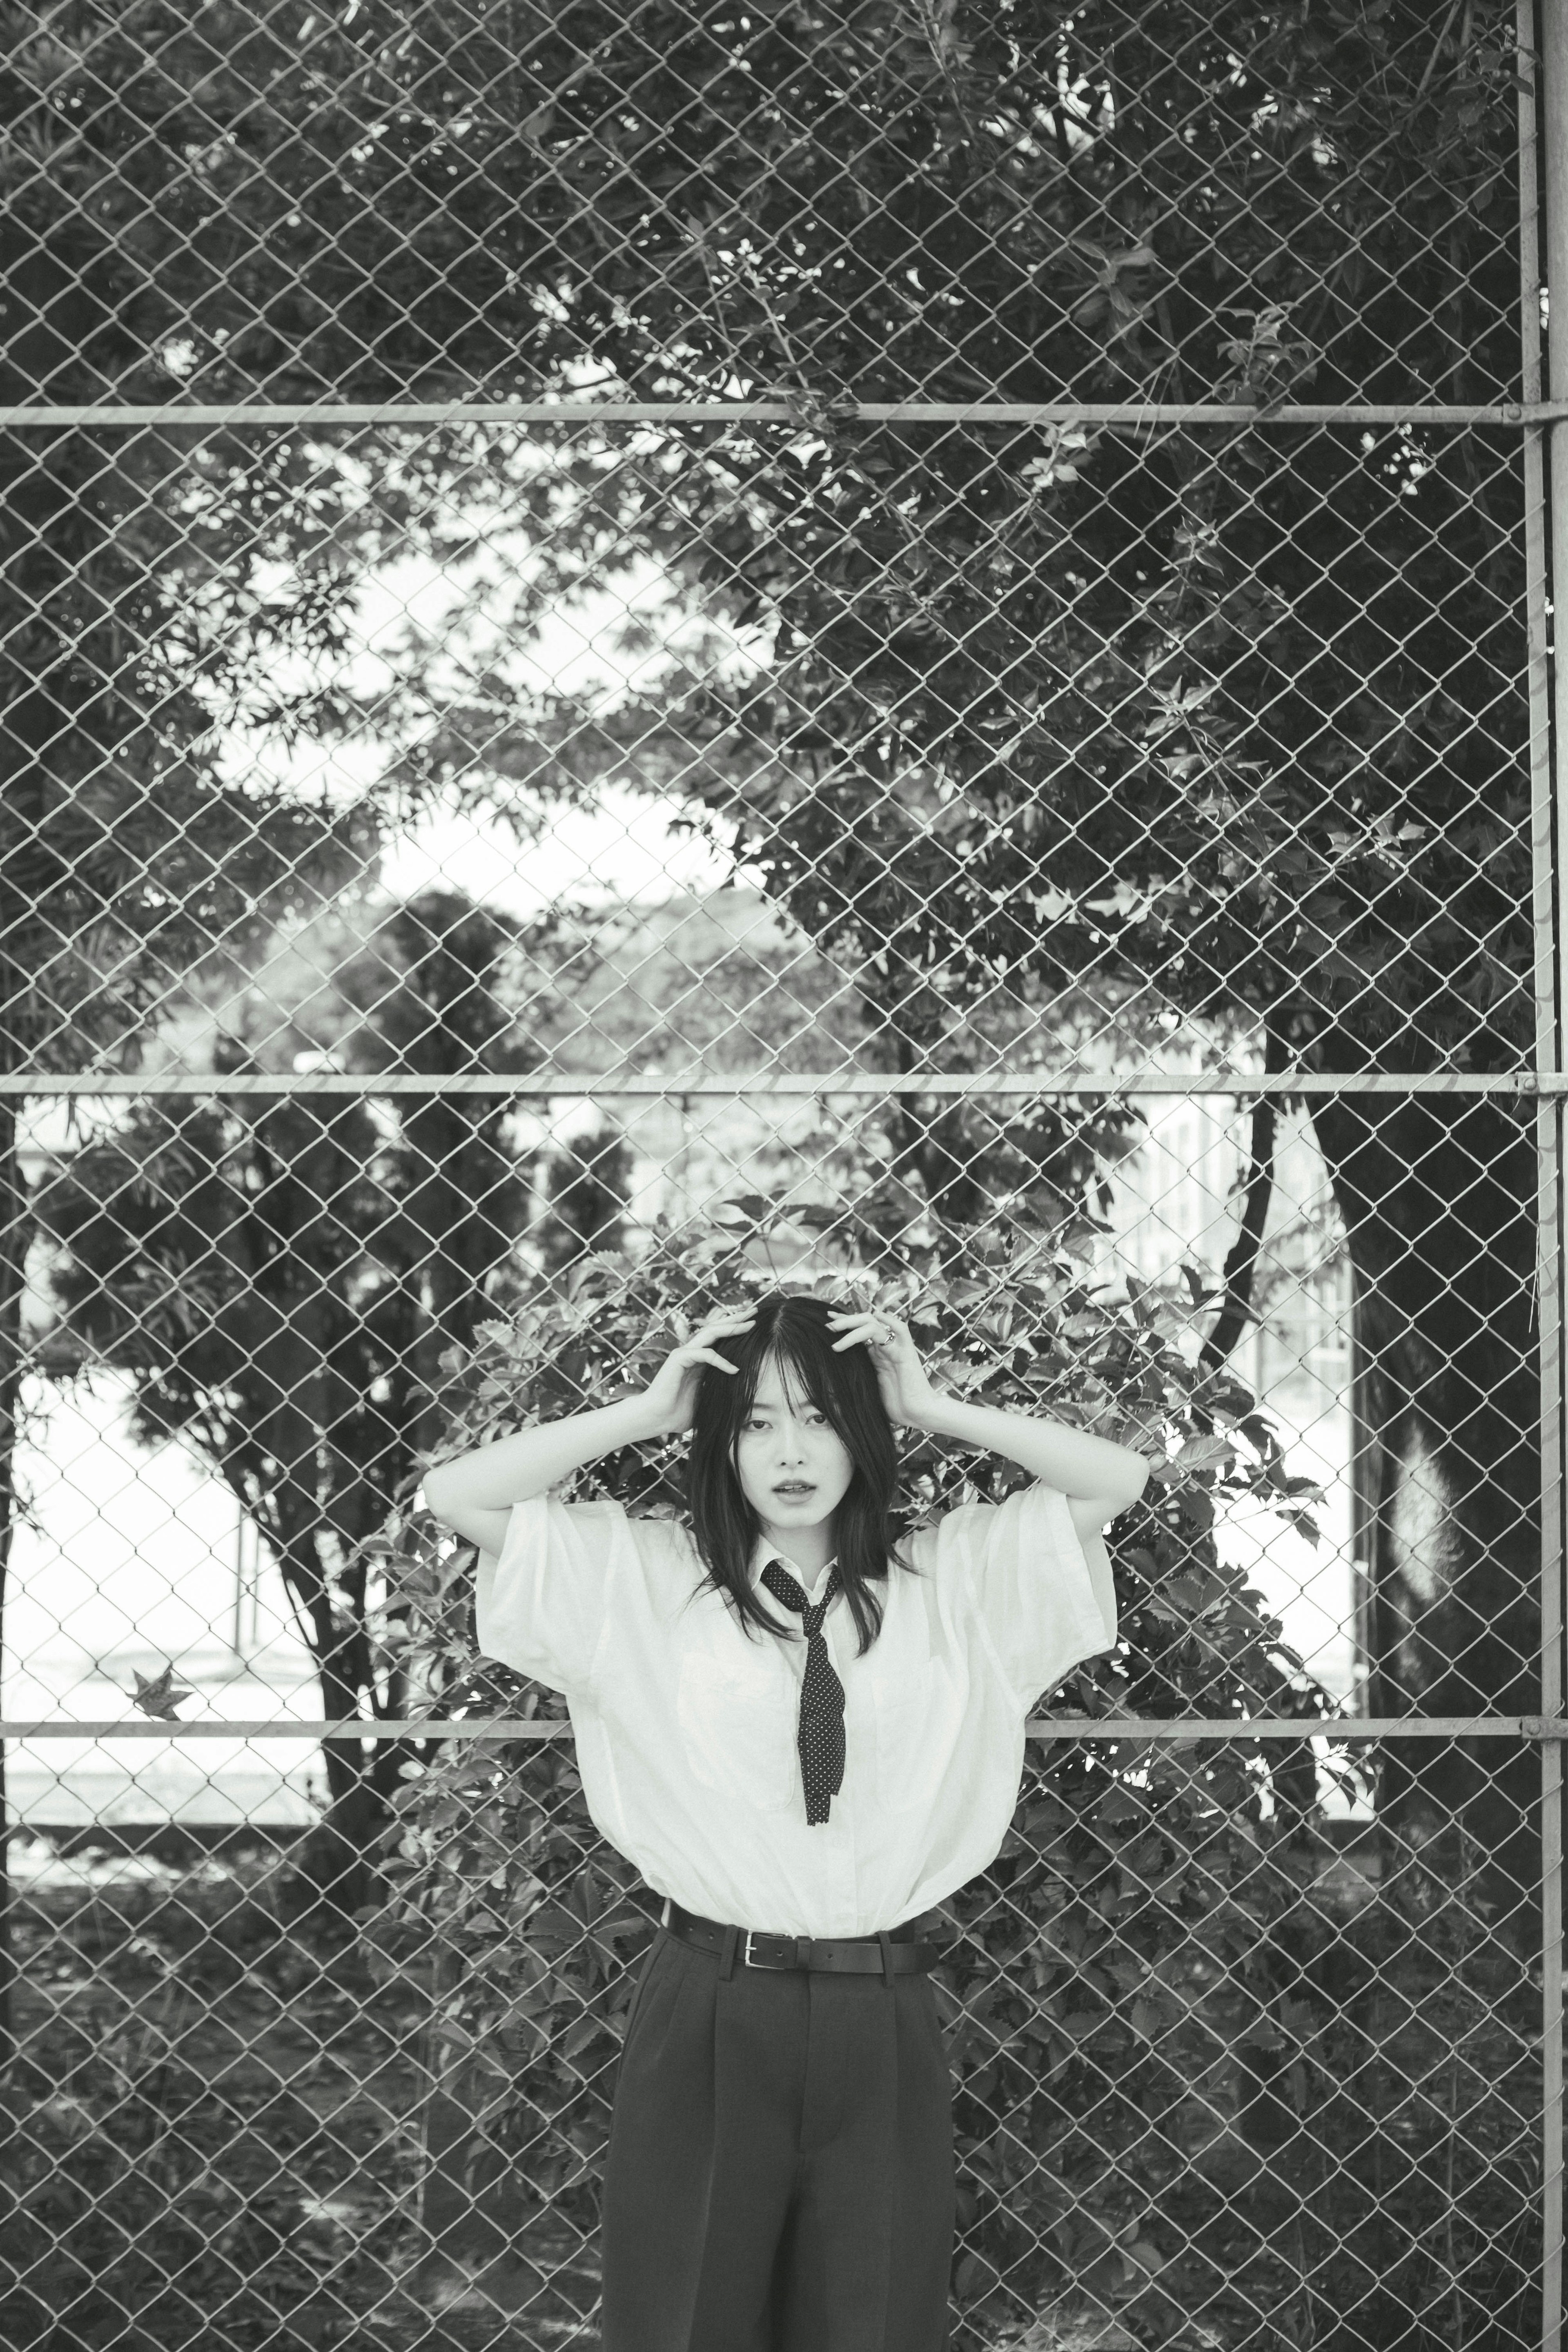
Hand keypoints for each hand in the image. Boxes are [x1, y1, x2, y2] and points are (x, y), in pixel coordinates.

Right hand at [639, 1304, 756, 1435]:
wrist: (656, 1418)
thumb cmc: (677, 1413)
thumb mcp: (706, 1400)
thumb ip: (719, 1393)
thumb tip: (742, 1400)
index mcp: (698, 1360)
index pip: (719, 1338)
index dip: (735, 1329)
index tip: (753, 1324)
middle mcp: (691, 1352)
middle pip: (716, 1328)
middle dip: (736, 1319)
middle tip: (754, 1311)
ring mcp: (684, 1353)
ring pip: (710, 1333)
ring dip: (731, 1327)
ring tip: (750, 1325)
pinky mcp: (678, 1359)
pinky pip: (705, 1354)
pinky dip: (721, 1360)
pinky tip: (734, 1369)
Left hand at [827, 1308, 939, 1428]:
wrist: (918, 1415)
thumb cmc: (896, 1408)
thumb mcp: (866, 1391)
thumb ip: (853, 1382)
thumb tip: (829, 1387)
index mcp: (875, 1355)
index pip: (858, 1331)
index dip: (843, 1323)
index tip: (827, 1318)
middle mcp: (885, 1348)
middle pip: (864, 1323)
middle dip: (844, 1321)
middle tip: (828, 1326)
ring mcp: (896, 1348)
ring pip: (875, 1325)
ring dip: (853, 1325)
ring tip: (836, 1331)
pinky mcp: (907, 1353)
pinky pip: (901, 1331)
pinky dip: (890, 1321)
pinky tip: (878, 1316)